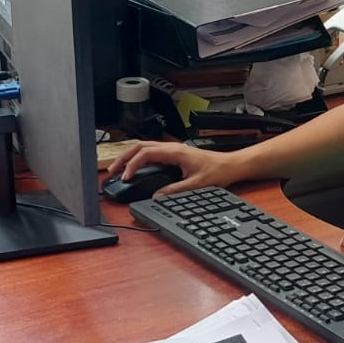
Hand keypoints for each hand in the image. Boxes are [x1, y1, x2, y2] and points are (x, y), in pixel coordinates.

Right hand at [105, 140, 246, 194]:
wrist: (231, 165)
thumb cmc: (218, 171)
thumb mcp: (196, 184)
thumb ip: (175, 190)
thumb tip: (156, 196)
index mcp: (175, 152)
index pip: (146, 154)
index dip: (133, 165)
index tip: (126, 177)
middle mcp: (172, 148)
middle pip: (140, 147)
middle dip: (124, 158)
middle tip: (112, 171)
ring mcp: (173, 150)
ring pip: (145, 148)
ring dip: (130, 157)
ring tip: (119, 170)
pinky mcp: (175, 154)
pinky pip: (152, 152)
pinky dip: (140, 159)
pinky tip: (136, 168)